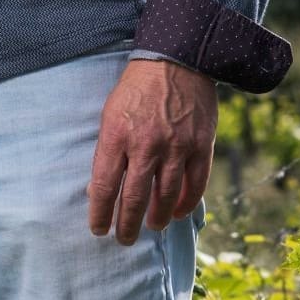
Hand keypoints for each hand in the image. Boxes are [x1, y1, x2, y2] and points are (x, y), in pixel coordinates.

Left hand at [87, 58, 216, 244]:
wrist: (176, 60)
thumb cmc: (136, 89)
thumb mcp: (110, 114)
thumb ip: (107, 151)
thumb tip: (99, 190)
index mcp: (117, 136)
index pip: (105, 187)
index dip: (101, 214)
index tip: (98, 229)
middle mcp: (146, 145)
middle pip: (135, 199)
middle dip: (127, 226)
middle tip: (124, 239)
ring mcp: (176, 146)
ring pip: (166, 196)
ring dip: (157, 218)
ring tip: (151, 227)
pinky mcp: (200, 144)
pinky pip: (195, 184)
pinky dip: (186, 203)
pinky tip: (177, 212)